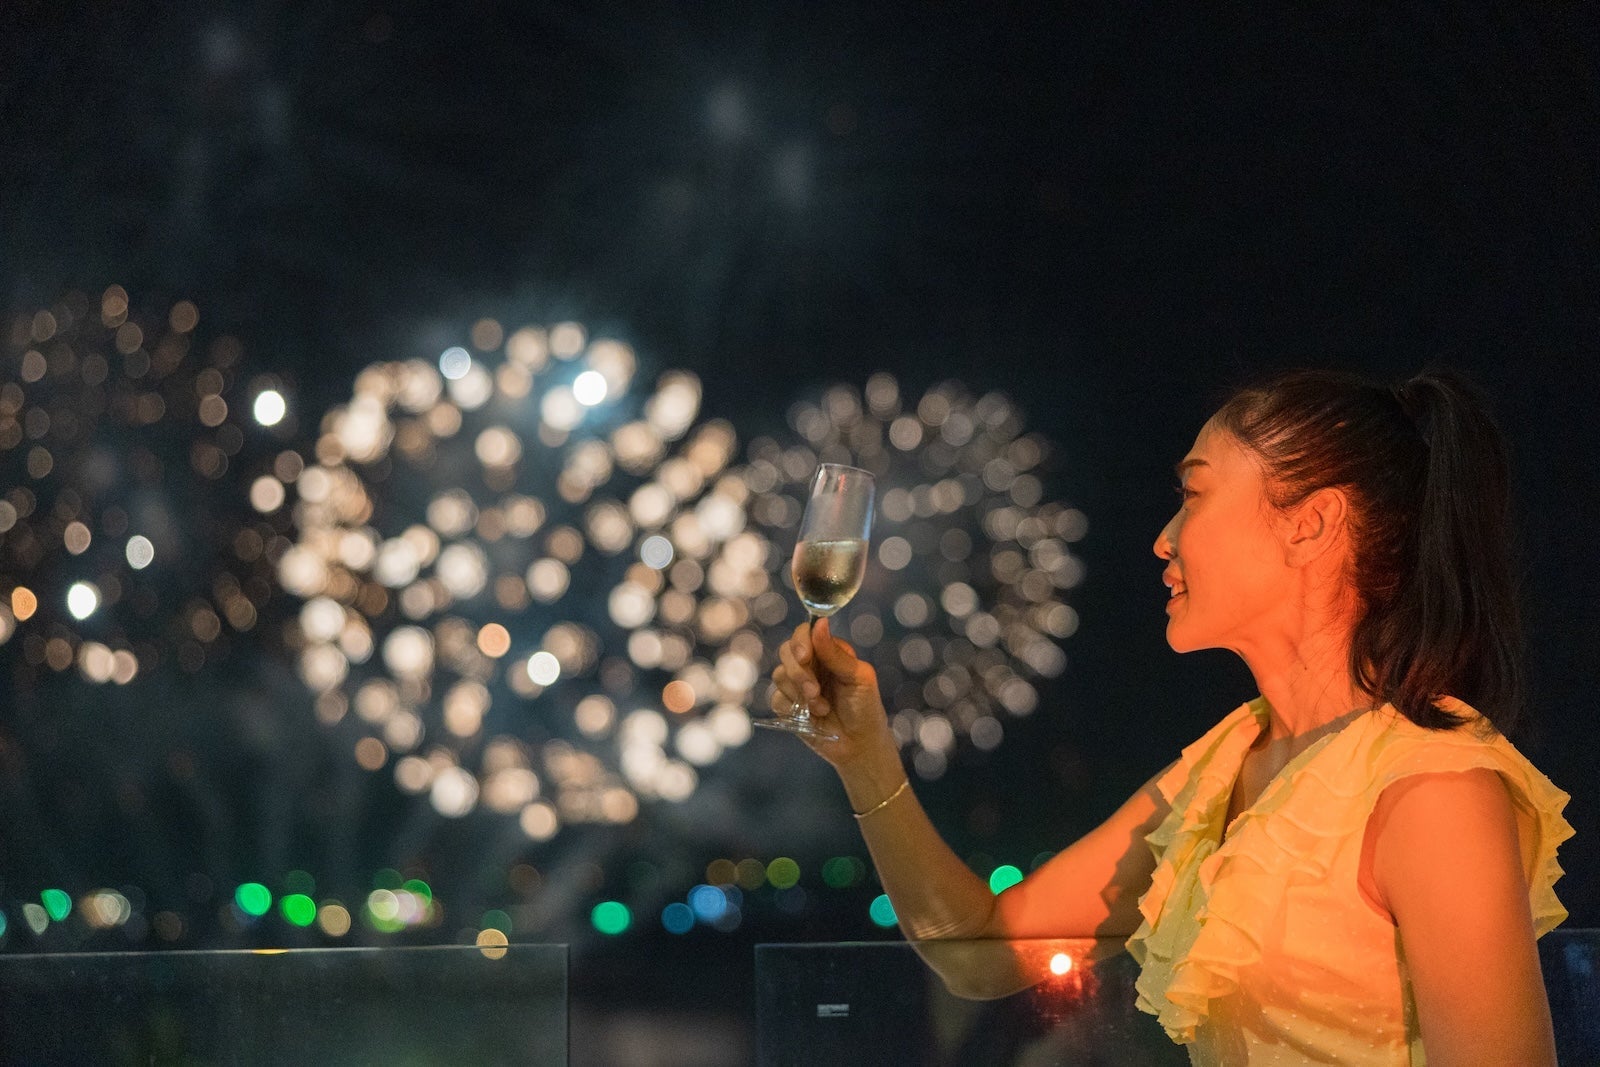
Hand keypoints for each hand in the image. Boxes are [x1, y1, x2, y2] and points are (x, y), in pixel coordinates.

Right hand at [771, 617, 891, 767]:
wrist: (860, 744)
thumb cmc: (865, 708)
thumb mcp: (858, 677)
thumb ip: (835, 653)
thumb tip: (820, 622)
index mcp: (828, 652)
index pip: (804, 633)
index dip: (800, 642)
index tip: (805, 657)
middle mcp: (810, 665)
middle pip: (786, 651)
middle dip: (799, 672)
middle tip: (814, 690)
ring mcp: (797, 685)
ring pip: (779, 674)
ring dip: (799, 693)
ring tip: (822, 707)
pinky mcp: (788, 706)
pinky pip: (776, 698)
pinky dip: (793, 707)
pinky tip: (812, 716)